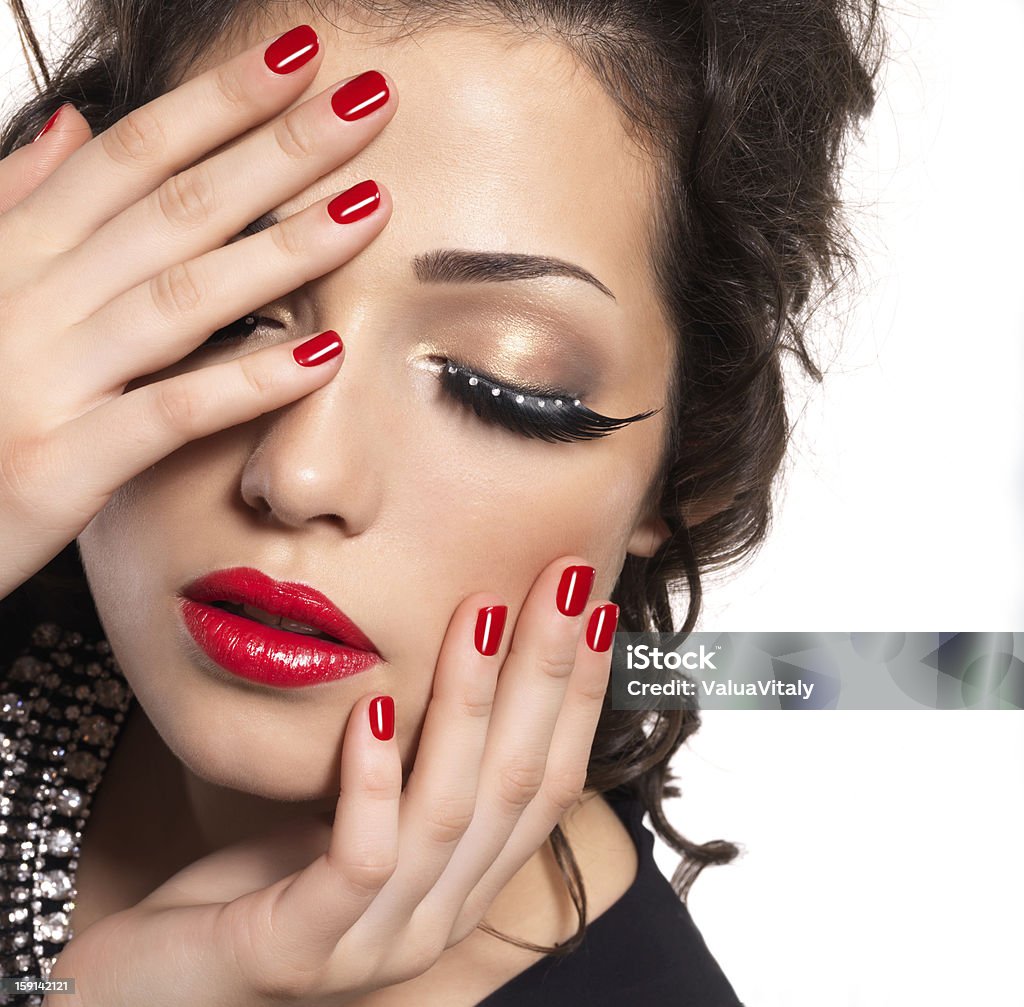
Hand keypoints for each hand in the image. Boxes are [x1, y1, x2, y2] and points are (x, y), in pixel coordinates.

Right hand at [0, 24, 395, 599]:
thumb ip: (20, 207)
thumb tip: (75, 125)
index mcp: (16, 255)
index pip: (133, 154)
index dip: (219, 98)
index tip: (302, 54)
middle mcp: (29, 302)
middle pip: (174, 207)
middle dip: (277, 148)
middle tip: (369, 100)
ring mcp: (44, 381)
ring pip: (181, 296)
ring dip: (283, 249)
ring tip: (370, 208)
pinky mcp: (57, 465)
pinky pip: (167, 412)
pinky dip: (247, 383)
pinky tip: (326, 355)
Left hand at [44, 557, 617, 1006]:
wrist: (160, 984)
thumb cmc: (263, 881)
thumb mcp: (359, 810)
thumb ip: (417, 760)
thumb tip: (467, 648)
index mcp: (464, 883)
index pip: (549, 783)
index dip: (579, 695)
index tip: (594, 608)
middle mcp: (440, 917)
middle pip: (516, 785)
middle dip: (548, 674)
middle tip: (565, 582)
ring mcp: (376, 942)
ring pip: (447, 812)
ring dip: (469, 704)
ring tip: (480, 613)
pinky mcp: (301, 952)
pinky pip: (360, 861)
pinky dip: (372, 780)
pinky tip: (372, 708)